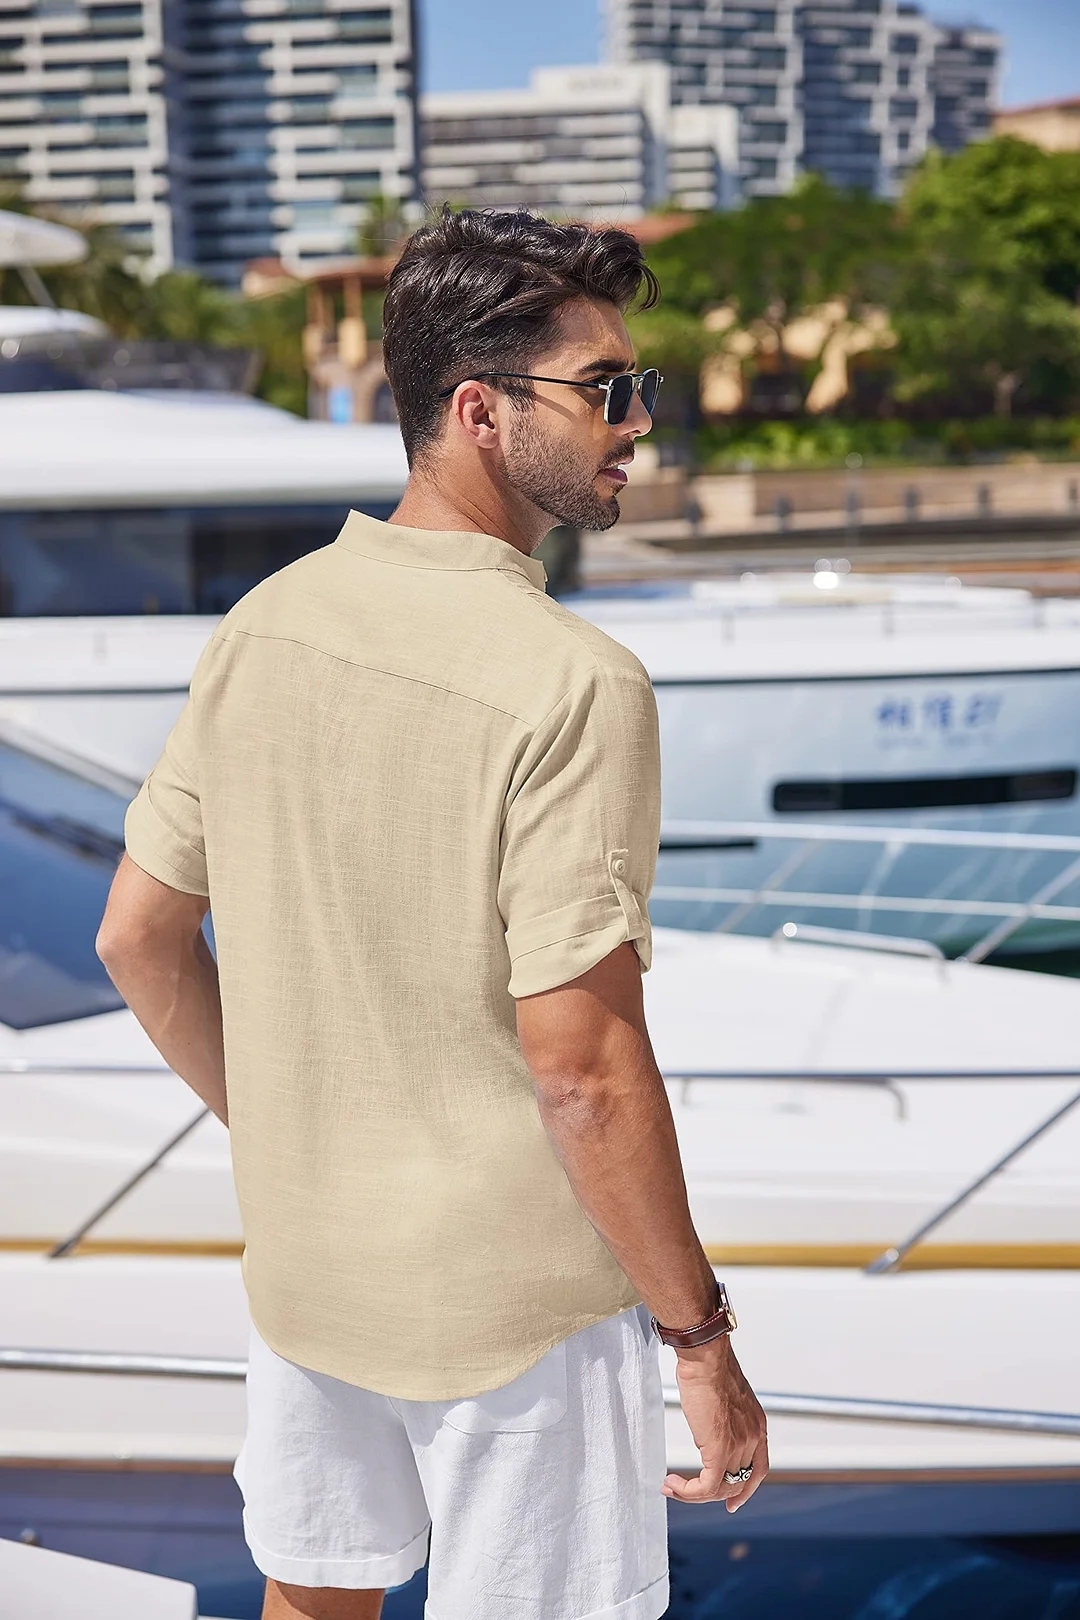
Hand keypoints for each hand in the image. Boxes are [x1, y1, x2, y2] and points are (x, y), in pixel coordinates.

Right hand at [663, 1336, 768, 1510]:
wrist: (705, 1357)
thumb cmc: (709, 1366)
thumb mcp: (725, 1397)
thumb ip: (725, 1417)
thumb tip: (709, 1427)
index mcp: (757, 1425)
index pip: (759, 1468)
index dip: (746, 1489)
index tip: (732, 1501)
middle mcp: (753, 1437)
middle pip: (739, 1482)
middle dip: (715, 1494)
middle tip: (690, 1494)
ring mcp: (739, 1444)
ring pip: (721, 1487)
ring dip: (694, 1493)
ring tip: (673, 1486)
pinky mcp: (720, 1449)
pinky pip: (707, 1486)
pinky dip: (688, 1492)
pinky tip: (673, 1484)